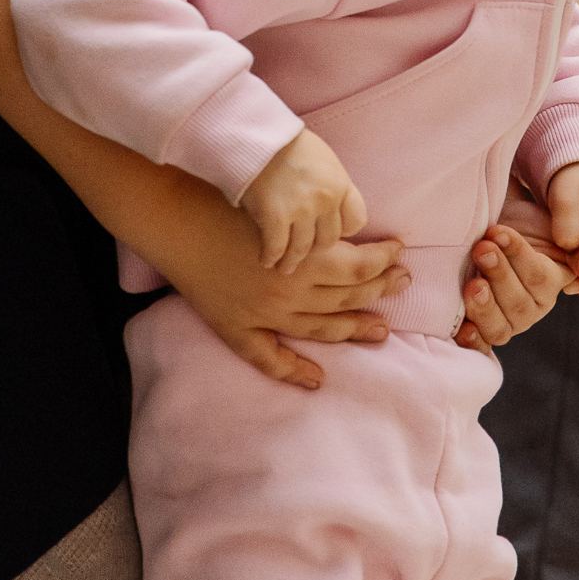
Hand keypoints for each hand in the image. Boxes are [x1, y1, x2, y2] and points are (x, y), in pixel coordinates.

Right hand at [157, 194, 408, 393]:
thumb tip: (351, 231)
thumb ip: (315, 223)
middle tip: (402, 285)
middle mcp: (289, 291)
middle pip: (346, 297)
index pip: (359, 266)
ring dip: (352, 330)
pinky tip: (317, 379)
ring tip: (380, 330)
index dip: (383, 260)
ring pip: (319, 328)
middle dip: (380, 291)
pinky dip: (294, 372)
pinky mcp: (236, 328)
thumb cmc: (227, 200)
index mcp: (303, 259)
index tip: (399, 252)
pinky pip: (269, 359)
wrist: (175, 217)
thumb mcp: (282, 207)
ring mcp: (263, 315)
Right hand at [241, 128, 367, 273]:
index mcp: (340, 182)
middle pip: (329, 240)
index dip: (342, 230)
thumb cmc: (285, 143)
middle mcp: (326, 199)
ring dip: (292, 261)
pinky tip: (265, 260)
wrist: (253, 133)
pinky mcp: (275, 217)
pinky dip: (270, 257)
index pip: (355, 222)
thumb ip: (332, 185)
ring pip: (303, 249)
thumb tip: (335, 208)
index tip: (326, 233)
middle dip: (315, 248)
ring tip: (285, 268)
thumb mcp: (322, 158)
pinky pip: (276, 248)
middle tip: (303, 255)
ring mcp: (301, 210)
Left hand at [456, 223, 573, 350]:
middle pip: (521, 304)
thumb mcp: (532, 211)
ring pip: (502, 326)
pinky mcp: (484, 331)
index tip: (497, 231)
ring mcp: (509, 321)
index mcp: (551, 279)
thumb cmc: (509, 217)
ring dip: (486, 307)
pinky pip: (483, 346)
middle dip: (500, 275)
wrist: (484, 231)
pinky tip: (463, 330)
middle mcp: (533, 306)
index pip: (540, 276)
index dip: (519, 256)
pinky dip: (474, 341)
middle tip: (482, 249)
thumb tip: (578, 235)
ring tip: (472, 285)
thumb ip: (560, 224)